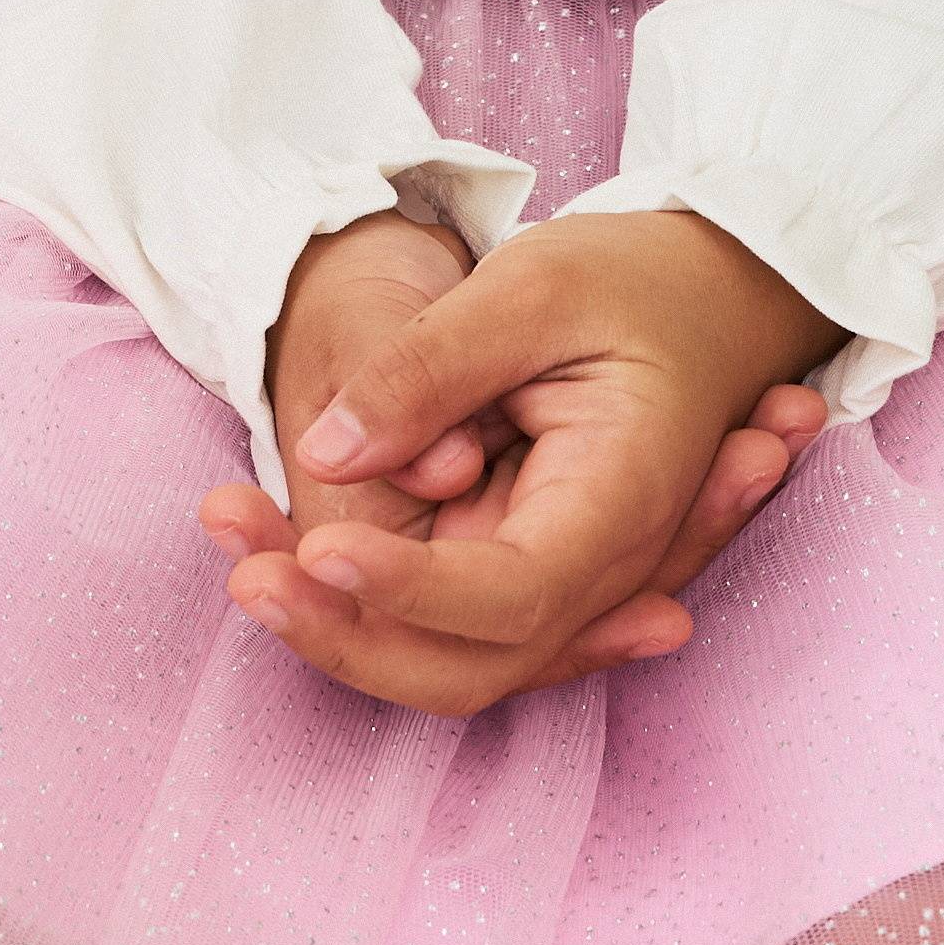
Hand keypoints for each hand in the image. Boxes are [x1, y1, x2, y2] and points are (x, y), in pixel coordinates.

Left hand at [200, 209, 832, 717]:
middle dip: (344, 634)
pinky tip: (266, 557)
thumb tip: (326, 451)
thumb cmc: (632, 278)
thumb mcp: (531, 287)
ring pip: (446, 660)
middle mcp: (604, 572)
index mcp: (622, 502)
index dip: (410, 588)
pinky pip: (444, 628)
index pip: (510, 594)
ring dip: (335, 626)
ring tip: (235, 547)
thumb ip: (429, 369)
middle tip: (239, 568)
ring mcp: (569, 587)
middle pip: (468, 666)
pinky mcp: (526, 571)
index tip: (315, 543)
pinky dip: (359, 605)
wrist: (708, 291)